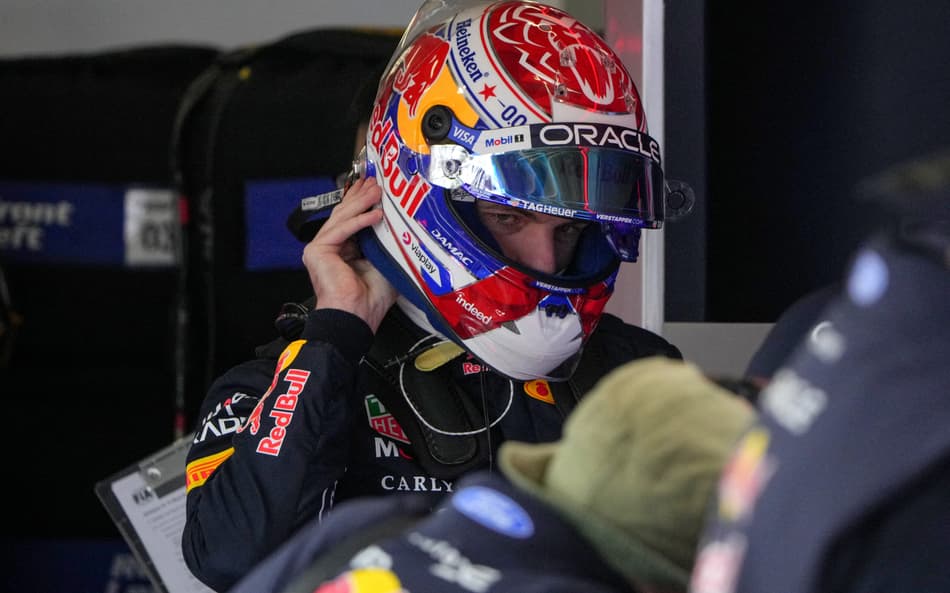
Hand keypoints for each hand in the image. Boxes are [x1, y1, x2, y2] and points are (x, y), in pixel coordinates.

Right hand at [302, 176, 396, 332]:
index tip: (374, 188)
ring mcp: (320, 249)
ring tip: (377, 191)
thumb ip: (387, 243)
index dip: (362, 202)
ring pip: (343, 218)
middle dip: (361, 196)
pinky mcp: (317, 251)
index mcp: (343, 251)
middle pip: (345, 214)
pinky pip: (342, 229)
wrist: (356, 316)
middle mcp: (330, 248)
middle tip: (375, 181)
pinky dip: (360, 221)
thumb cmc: (369, 299)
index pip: (351, 220)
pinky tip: (375, 213)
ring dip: (362, 203)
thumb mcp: (385, 263)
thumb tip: (401, 225)